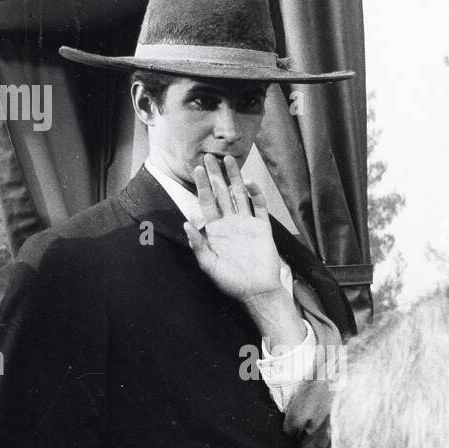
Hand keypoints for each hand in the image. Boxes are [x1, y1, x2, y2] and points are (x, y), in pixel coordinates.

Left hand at [182, 154, 284, 304]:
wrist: (257, 291)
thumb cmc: (230, 281)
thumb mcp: (209, 265)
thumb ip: (198, 245)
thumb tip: (186, 224)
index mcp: (215, 230)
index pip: (206, 202)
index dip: (202, 186)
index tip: (197, 169)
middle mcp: (230, 223)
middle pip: (221, 193)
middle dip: (215, 175)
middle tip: (210, 157)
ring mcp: (246, 223)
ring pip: (239, 195)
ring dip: (235, 178)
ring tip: (230, 159)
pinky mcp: (262, 228)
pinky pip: (258, 207)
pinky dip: (255, 194)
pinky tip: (249, 182)